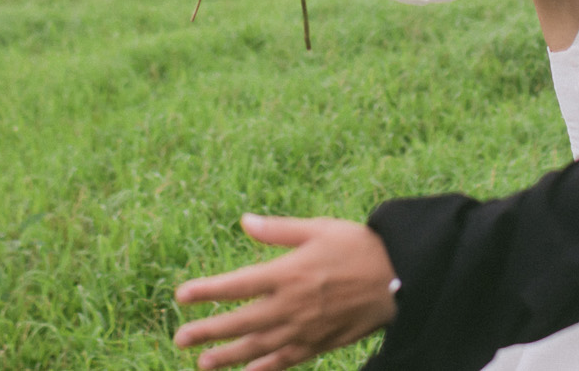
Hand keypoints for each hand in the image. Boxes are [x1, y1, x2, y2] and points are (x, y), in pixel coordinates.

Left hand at [174, 214, 398, 370]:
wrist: (399, 278)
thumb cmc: (357, 247)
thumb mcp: (317, 228)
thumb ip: (278, 230)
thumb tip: (245, 222)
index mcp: (288, 273)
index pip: (237, 285)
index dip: (206, 292)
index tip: (181, 296)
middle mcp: (291, 305)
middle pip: (241, 322)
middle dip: (208, 331)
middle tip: (180, 338)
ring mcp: (305, 329)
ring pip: (258, 348)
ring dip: (228, 356)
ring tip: (203, 363)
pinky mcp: (320, 344)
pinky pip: (286, 361)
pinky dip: (265, 370)